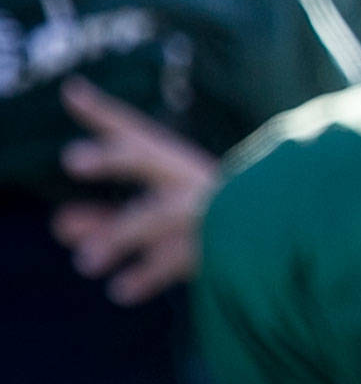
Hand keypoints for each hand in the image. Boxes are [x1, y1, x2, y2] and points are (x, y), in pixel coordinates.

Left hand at [49, 75, 220, 303]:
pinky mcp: (220, 249)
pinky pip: (179, 259)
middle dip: (113, 158)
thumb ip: (105, 220)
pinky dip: (149, 274)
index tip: (71, 94)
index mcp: (179, 165)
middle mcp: (192, 181)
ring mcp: (207, 214)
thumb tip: (58, 225)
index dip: (101, 114)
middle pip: (149, 159)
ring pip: (158, 215)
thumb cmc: (205, 229)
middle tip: (71, 160)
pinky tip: (121, 290)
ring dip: (120, 233)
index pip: (135, 134)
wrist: (279, 237)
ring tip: (84, 261)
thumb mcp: (153, 223)